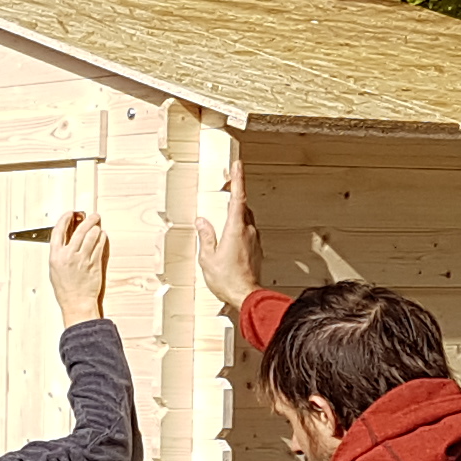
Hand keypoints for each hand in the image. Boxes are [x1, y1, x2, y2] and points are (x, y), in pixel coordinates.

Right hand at [47, 208, 108, 322]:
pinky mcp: (95, 263)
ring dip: (96, 228)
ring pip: (92, 236)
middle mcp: (69, 255)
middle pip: (79, 230)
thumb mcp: (55, 268)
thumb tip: (67, 236)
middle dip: (87, 220)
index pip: (59, 230)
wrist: (76, 302)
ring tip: (97, 226)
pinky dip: (102, 238)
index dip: (65, 219)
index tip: (70, 213)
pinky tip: (102, 236)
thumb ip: (59, 252)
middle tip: (92, 216)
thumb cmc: (65, 288)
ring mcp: (83, 259)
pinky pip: (100, 246)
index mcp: (56, 256)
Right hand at [196, 165, 259, 309]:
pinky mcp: (257, 250)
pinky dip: (239, 230)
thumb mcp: (208, 258)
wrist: (246, 296)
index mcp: (235, 228)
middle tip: (225, 189)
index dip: (238, 179)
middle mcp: (248, 231)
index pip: (238, 197)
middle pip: (243, 207)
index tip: (237, 165)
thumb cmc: (227, 280)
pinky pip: (247, 233)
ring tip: (222, 217)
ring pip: (246, 220)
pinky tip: (229, 238)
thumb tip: (202, 222)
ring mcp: (254, 240)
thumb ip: (206, 237)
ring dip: (236, 215)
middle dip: (235, 196)